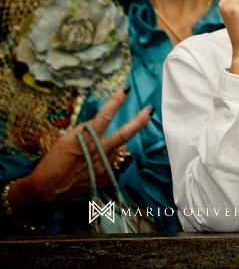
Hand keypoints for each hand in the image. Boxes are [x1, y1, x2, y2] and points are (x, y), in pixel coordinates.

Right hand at [8, 87, 152, 215]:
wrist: (48, 189)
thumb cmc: (53, 161)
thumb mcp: (65, 139)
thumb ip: (85, 131)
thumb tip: (99, 124)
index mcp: (87, 139)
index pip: (105, 116)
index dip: (116, 101)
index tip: (126, 89)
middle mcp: (99, 152)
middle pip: (125, 134)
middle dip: (139, 121)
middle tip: (149, 110)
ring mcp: (105, 166)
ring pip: (121, 150)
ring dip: (117, 147)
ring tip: (101, 151)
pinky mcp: (106, 177)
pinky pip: (113, 164)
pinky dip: (108, 160)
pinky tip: (95, 164)